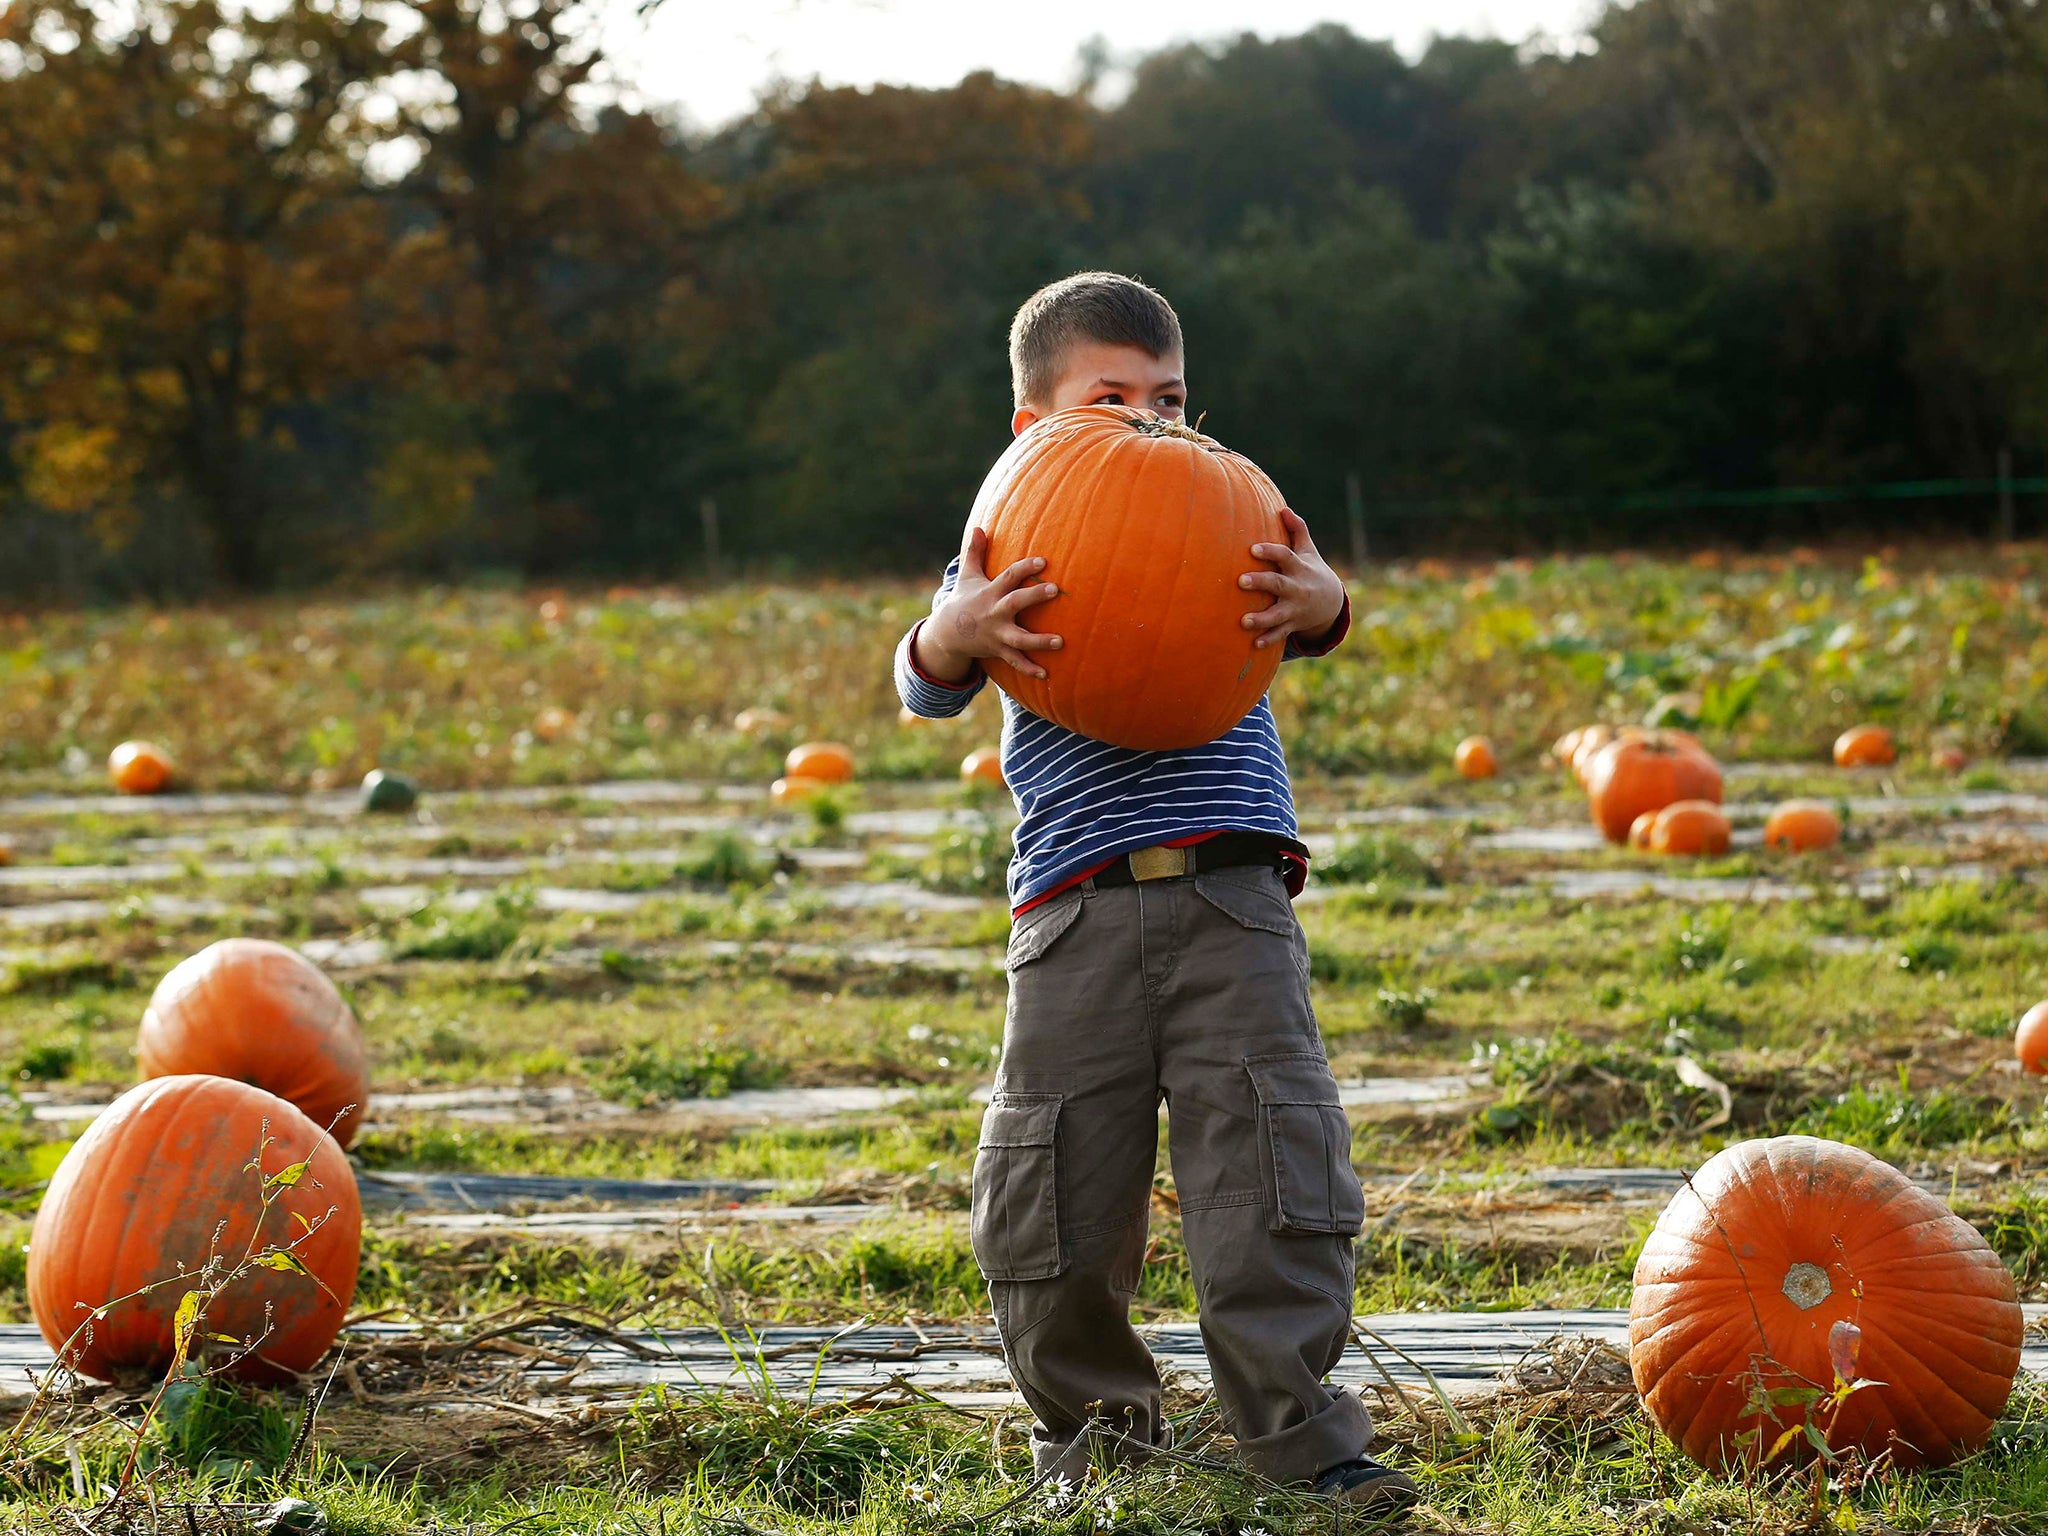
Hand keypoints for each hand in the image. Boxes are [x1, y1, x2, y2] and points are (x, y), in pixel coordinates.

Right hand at [918, 526, 1064, 680]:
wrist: (947, 633)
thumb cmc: (964, 599)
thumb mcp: (967, 576)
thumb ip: (974, 552)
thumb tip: (978, 527)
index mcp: (991, 592)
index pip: (1009, 576)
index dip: (1025, 568)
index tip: (1043, 561)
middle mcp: (994, 613)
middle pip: (1015, 603)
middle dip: (1034, 597)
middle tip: (1056, 590)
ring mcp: (996, 634)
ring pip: (1019, 638)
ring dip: (1038, 641)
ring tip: (1060, 642)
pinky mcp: (998, 650)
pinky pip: (1014, 661)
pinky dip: (1028, 669)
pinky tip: (1046, 674)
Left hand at [1240, 508, 1344, 649]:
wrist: (1332, 603)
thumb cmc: (1311, 570)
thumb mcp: (1308, 551)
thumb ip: (1297, 530)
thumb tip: (1283, 508)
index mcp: (1298, 567)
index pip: (1284, 556)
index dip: (1270, 551)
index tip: (1252, 548)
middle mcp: (1297, 588)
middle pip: (1278, 584)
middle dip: (1260, 582)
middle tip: (1240, 581)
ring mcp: (1295, 608)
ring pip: (1278, 614)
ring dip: (1262, 619)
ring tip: (1244, 621)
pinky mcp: (1292, 624)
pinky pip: (1280, 634)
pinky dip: (1269, 639)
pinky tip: (1254, 644)